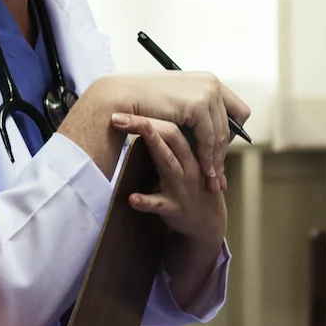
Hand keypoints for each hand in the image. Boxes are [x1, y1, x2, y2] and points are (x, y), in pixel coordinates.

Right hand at [58, 73, 249, 189]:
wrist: (120, 96)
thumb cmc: (142, 101)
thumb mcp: (176, 103)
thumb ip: (194, 112)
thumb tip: (207, 130)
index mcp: (209, 80)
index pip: (236, 110)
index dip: (231, 133)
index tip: (220, 152)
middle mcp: (212, 83)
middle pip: (231, 126)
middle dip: (223, 152)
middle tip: (219, 174)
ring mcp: (206, 92)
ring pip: (221, 135)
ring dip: (217, 160)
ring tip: (212, 179)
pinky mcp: (198, 105)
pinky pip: (209, 139)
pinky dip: (208, 158)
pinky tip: (204, 172)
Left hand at [115, 114, 228, 249]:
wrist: (207, 220)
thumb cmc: (193, 185)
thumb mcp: (189, 160)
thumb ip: (173, 142)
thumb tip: (149, 118)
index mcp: (189, 152)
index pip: (173, 126)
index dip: (151, 114)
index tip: (127, 104)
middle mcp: (187, 165)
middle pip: (170, 137)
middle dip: (145, 124)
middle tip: (118, 115)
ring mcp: (181, 186)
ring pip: (168, 163)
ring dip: (151, 148)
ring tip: (132, 137)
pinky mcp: (173, 208)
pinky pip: (158, 204)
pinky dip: (145, 201)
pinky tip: (131, 198)